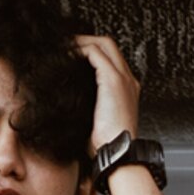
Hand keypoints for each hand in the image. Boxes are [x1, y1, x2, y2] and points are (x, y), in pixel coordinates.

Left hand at [74, 35, 140, 155]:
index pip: (111, 61)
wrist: (118, 152)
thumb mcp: (97, 124)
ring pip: (104, 44)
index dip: (93, 55)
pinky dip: (82, 49)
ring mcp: (123, 78)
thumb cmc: (107, 146)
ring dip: (83, 42)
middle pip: (109, 47)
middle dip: (88, 42)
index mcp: (126, 90)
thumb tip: (70, 106)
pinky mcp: (113, 80)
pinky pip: (96, 52)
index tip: (75, 57)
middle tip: (68, 46)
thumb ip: (90, 109)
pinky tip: (68, 53)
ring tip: (66, 45)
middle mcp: (128, 80)